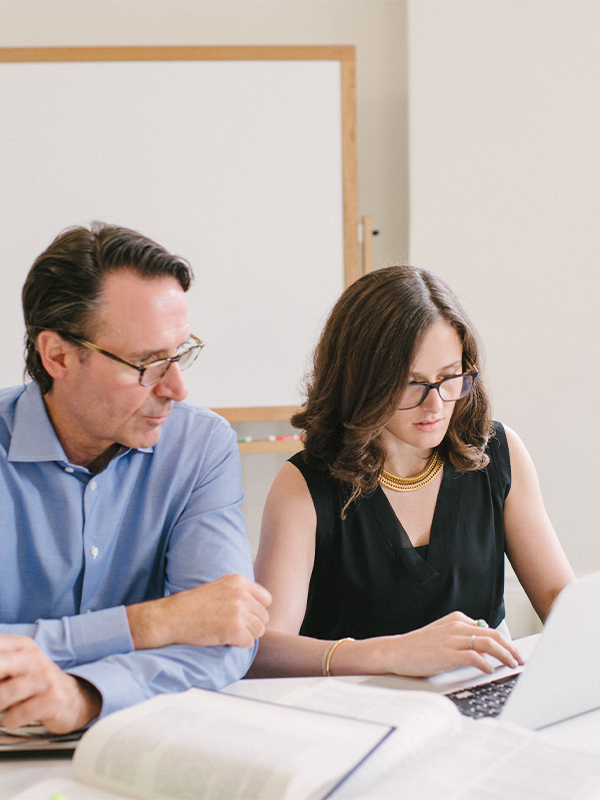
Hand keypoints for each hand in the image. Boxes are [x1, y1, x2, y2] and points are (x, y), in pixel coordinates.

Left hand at [0, 635, 101, 733]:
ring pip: (3, 695)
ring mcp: (44, 679)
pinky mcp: (52, 699)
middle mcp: (33, 658)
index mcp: (21, 646)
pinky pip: (17, 714)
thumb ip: (0, 665)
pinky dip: (9, 721)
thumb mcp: (17, 666)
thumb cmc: (36, 684)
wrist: (75, 698)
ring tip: (1, 709)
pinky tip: (12, 719)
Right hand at [127, 574, 271, 649]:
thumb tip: (260, 606)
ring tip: (227, 632)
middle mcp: (241, 593)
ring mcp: (239, 610)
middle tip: (232, 627)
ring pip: (259, 631)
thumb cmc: (191, 606)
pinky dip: (237, 644)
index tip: (244, 616)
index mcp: (239, 581)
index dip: (256, 611)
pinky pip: (248, 642)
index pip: (266, 599)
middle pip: (264, 617)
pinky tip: (223, 639)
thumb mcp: (220, 587)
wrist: (171, 617)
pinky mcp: (234, 628)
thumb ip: (240, 593)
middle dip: (251, 625)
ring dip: (245, 635)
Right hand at [377, 612, 523, 677]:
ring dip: (504, 655)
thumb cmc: (417, 647)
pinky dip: (485, 663)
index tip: (514, 652)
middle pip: (493, 634)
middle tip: (519, 659)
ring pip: (487, 642)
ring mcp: (451, 639)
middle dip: (510, 648)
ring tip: (512, 664)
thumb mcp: (442, 636)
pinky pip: (473, 656)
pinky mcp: (446, 653)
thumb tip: (484, 648)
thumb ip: (462, 638)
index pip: (488, 629)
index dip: (505, 642)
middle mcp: (456, 626)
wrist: (395, 652)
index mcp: (456, 620)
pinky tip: (490, 669)